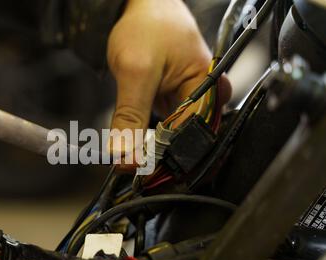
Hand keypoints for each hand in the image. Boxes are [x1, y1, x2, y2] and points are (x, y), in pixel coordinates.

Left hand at [107, 0, 230, 165]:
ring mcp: (190, 99)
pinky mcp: (176, 99)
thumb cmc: (146, 26)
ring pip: (173, 136)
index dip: (164, 157)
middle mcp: (205, 97)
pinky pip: (165, 126)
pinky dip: (149, 136)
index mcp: (208, 88)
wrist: (139, 6)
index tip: (139, 171)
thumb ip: (130, 115)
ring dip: (152, 148)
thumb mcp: (135, 71)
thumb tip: (124, 154)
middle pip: (184, 140)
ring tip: (131, 157)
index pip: (189, 136)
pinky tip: (136, 143)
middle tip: (130, 166)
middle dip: (157, 155)